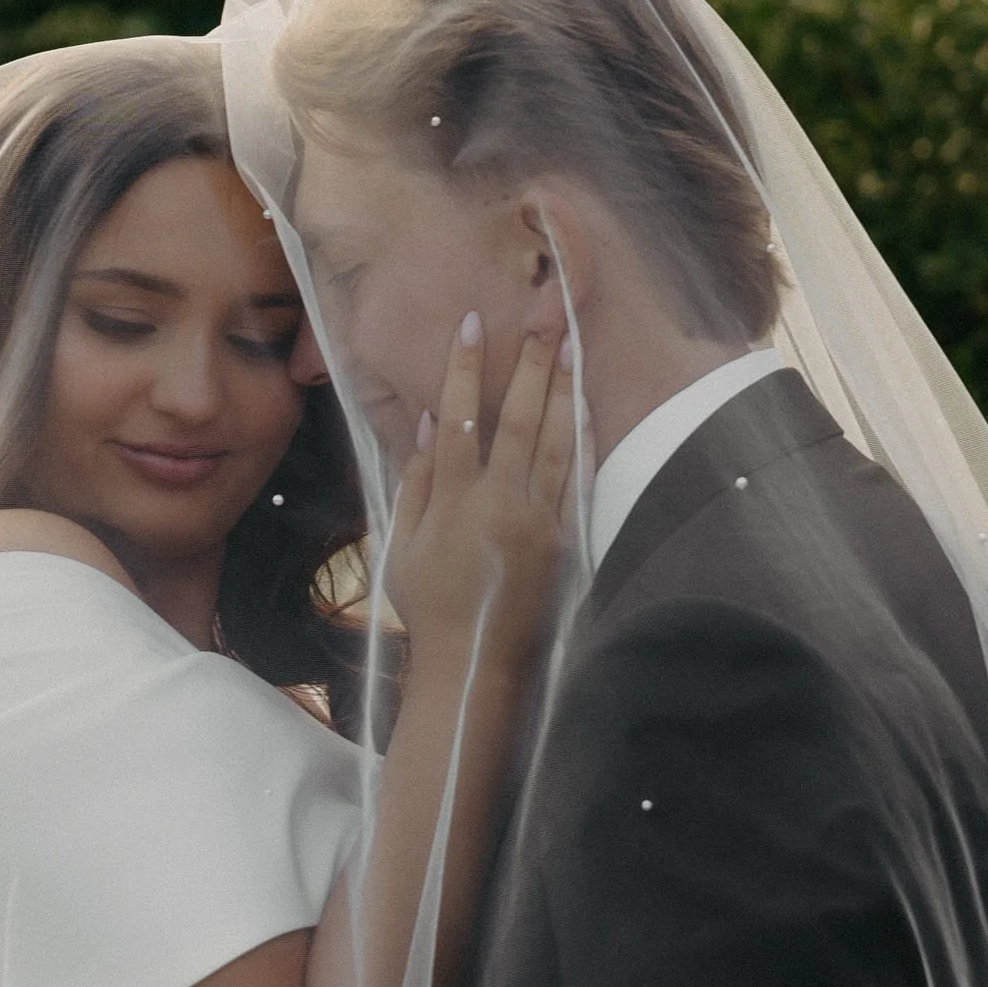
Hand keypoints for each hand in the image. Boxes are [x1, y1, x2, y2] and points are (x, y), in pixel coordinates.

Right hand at [387, 316, 574, 684]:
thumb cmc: (429, 606)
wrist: (476, 663)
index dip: (464, 368)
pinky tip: (584, 411)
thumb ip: (417, 483)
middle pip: (518, 420)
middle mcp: (500, 503)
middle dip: (530, 367)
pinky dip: (580, 442)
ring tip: (570, 351)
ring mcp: (538, 521)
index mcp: (454, 502)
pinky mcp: (564, 540)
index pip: (459, 418)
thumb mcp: (403, 546)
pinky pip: (575, 480)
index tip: (473, 325)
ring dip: (563, 393)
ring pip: (554, 443)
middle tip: (543, 324)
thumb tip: (429, 423)